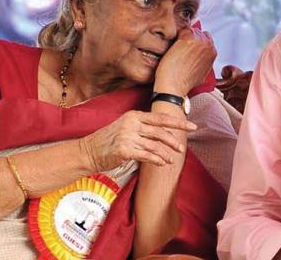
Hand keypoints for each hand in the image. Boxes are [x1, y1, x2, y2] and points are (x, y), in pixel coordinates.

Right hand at [80, 111, 197, 170]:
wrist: (88, 151)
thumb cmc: (109, 140)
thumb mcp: (126, 127)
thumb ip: (143, 127)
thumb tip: (165, 133)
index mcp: (134, 116)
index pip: (160, 118)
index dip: (178, 122)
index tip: (192, 126)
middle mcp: (131, 124)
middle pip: (160, 132)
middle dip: (174, 140)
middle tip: (182, 148)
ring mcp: (127, 136)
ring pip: (155, 145)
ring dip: (166, 153)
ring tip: (172, 159)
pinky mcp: (124, 150)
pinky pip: (147, 155)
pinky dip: (157, 159)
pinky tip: (162, 163)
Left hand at [154, 26, 216, 95]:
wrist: (174, 87)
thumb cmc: (183, 83)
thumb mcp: (201, 73)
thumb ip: (203, 60)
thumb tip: (198, 55)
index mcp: (213, 53)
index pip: (205, 38)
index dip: (195, 42)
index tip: (187, 48)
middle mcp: (209, 46)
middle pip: (198, 32)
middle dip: (189, 38)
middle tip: (180, 49)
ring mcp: (200, 41)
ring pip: (190, 30)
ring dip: (182, 37)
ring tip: (176, 51)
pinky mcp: (188, 39)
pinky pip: (182, 30)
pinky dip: (176, 37)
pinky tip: (172, 49)